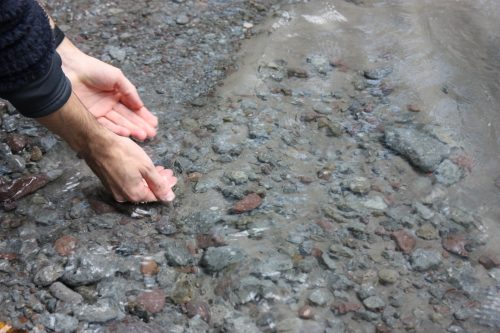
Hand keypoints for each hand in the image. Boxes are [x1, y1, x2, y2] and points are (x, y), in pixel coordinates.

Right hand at [37, 93, 176, 202]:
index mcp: (135, 195)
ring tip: (158, 169)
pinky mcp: (108, 182)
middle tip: (167, 171)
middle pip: (146, 192)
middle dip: (159, 181)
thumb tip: (170, 198)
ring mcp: (114, 190)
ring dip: (149, 178)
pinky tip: (143, 169)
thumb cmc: (123, 152)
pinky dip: (138, 176)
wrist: (96, 142)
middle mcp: (124, 197)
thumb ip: (159, 183)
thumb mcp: (146, 167)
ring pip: (137, 186)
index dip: (166, 187)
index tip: (173, 177)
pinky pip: (127, 182)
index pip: (156, 196)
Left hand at [57, 38, 157, 140]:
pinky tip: (128, 133)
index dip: (144, 116)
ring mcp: (101, 113)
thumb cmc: (94, 70)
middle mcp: (110, 106)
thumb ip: (130, 91)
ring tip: (143, 135)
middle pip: (128, 119)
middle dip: (141, 126)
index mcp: (117, 95)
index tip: (154, 124)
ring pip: (119, 124)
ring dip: (132, 130)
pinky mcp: (91, 117)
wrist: (71, 69)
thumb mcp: (117, 77)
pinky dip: (117, 130)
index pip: (133, 109)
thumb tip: (140, 105)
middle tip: (151, 134)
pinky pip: (105, 126)